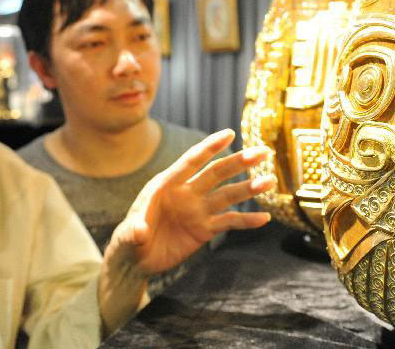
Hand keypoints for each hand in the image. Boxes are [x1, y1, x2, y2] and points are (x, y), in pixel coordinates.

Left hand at [98, 128, 274, 330]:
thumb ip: (133, 232)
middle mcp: (186, 193)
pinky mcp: (204, 229)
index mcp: (166, 185)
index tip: (229, 133)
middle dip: (238, 162)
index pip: (191, 161)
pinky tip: (264, 218)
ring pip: (227, 195)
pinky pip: (229, 222)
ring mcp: (197, 210)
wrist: (135, 261)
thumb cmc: (127, 242)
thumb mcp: (125, 237)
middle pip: (216, 173)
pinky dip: (246, 221)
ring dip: (248, 188)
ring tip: (269, 182)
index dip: (209, 147)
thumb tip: (140, 230)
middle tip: (262, 152)